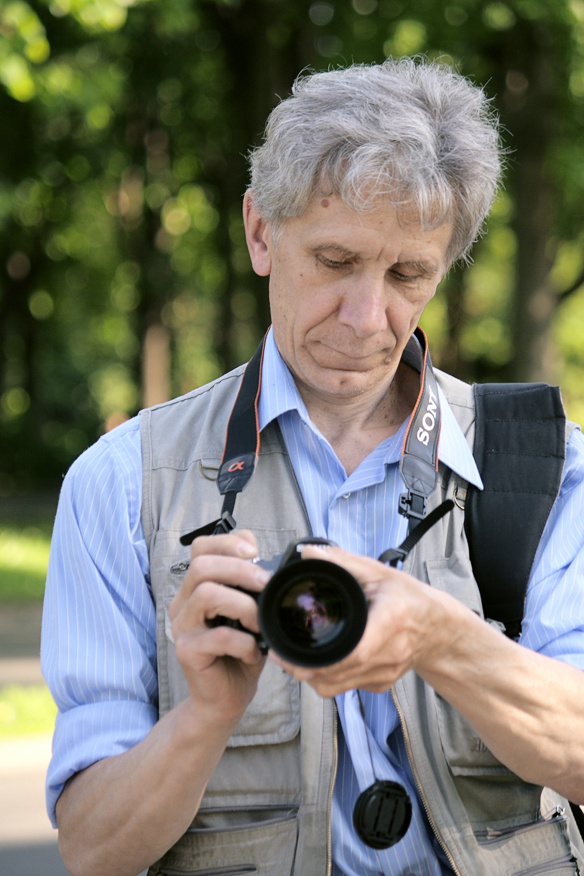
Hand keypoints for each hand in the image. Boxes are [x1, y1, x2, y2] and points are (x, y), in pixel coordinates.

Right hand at [169, 530, 270, 725]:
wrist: (226, 697)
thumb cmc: (240, 651)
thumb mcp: (250, 611)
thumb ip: (252, 586)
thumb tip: (271, 562)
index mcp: (196, 587)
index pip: (201, 548)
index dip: (228, 543)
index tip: (255, 553)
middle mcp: (183, 603)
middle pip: (202, 566)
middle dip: (240, 570)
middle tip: (266, 584)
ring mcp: (182, 627)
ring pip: (206, 594)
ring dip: (243, 604)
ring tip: (258, 622)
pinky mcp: (187, 652)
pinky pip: (218, 636)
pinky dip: (244, 642)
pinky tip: (253, 652)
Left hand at [270, 543, 453, 697]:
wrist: (438, 629)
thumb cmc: (410, 598)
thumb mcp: (380, 573)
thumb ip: (343, 562)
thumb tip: (310, 553)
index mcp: (390, 624)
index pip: (355, 652)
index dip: (322, 659)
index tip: (293, 652)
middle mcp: (389, 655)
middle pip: (338, 675)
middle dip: (303, 669)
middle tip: (280, 653)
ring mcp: (384, 674)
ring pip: (338, 688)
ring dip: (311, 677)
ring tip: (292, 659)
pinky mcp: (380, 685)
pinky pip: (347, 688)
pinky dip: (328, 678)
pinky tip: (319, 662)